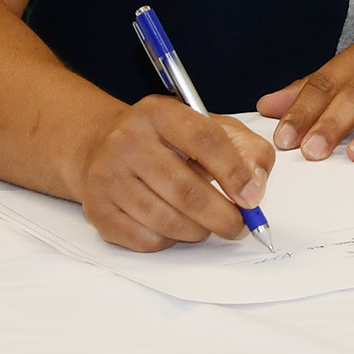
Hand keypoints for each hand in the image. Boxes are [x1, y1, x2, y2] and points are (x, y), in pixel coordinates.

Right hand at [73, 97, 276, 252]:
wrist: (101, 146)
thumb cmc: (165, 141)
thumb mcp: (208, 128)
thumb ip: (245, 149)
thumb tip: (256, 187)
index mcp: (160, 113)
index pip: (205, 140)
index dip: (234, 173)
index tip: (252, 198)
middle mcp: (128, 140)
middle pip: (186, 190)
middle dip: (222, 216)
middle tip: (239, 226)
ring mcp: (108, 175)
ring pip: (167, 220)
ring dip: (199, 231)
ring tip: (207, 225)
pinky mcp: (97, 209)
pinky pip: (147, 240)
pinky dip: (171, 241)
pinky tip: (174, 227)